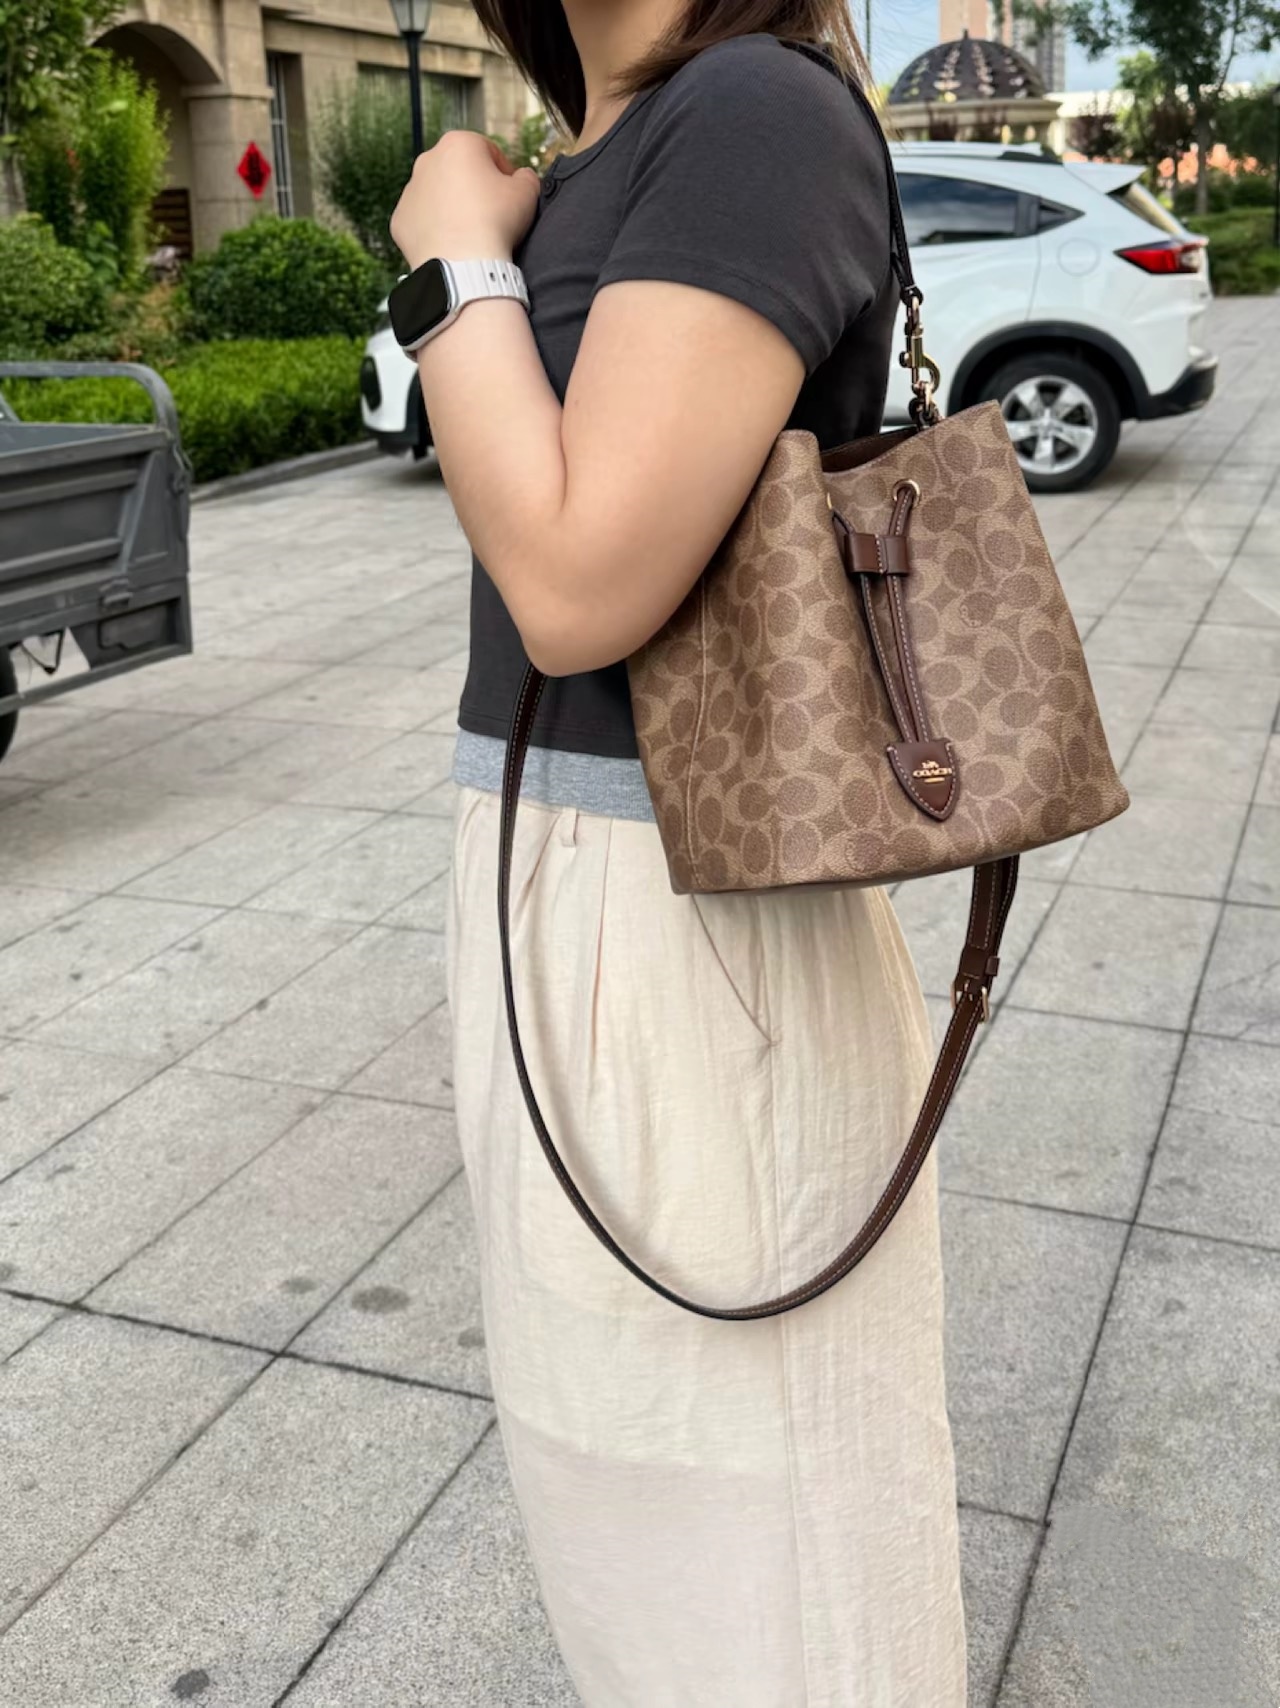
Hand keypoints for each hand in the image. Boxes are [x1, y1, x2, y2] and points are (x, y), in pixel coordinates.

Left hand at [391, 131, 540, 270]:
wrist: (463, 265)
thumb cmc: (495, 223)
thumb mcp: (528, 192)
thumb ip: (527, 177)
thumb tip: (522, 177)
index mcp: (458, 144)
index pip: (488, 152)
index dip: (504, 173)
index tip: (511, 195)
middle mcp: (427, 160)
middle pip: (458, 171)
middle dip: (474, 188)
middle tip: (491, 215)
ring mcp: (410, 190)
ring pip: (437, 195)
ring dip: (453, 208)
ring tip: (471, 232)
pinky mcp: (400, 219)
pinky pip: (422, 220)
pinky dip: (436, 229)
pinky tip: (452, 244)